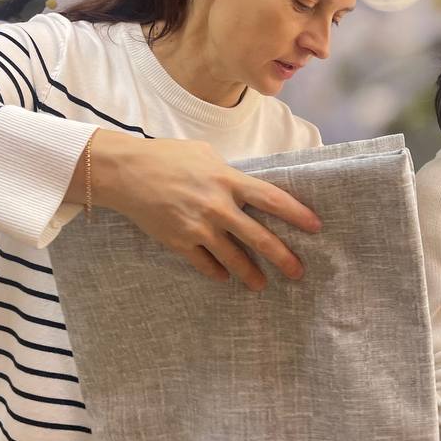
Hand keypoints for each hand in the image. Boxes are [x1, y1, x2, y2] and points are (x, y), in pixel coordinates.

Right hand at [88, 131, 321, 290]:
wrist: (125, 172)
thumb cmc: (166, 157)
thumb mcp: (205, 155)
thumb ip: (229, 174)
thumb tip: (247, 187)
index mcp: (227, 180)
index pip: (271, 199)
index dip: (296, 214)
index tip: (316, 226)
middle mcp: (216, 206)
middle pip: (258, 238)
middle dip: (283, 257)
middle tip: (298, 272)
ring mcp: (197, 227)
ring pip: (233, 259)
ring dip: (250, 274)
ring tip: (261, 285)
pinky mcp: (178, 242)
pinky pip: (204, 264)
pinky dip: (216, 272)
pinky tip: (224, 277)